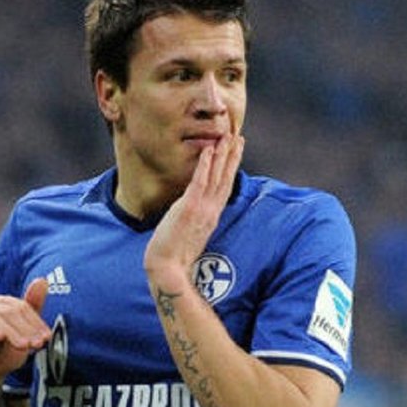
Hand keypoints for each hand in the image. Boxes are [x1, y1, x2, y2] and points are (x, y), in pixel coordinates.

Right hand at [0, 278, 50, 389]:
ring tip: (23, 345)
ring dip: (10, 331)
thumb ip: (32, 308)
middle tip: (36, 344)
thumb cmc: (4, 355)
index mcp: (0, 304)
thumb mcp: (24, 335)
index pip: (20, 306)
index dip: (35, 322)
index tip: (46, 338)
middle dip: (25, 328)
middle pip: (7, 310)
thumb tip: (42, 280)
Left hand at [144, 134, 244, 285]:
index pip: (224, 188)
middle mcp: (211, 211)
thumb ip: (194, 222)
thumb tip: (191, 216)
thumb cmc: (174, 257)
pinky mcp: (190, 208)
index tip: (236, 153)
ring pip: (216, 177)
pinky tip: (208, 149)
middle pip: (225, 179)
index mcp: (211, 217)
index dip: (231, 169)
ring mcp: (202, 209)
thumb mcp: (189, 236)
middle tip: (239, 137)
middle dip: (232, 157)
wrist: (168, 269)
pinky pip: (200, 181)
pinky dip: (205, 165)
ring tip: (227, 136)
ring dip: (222, 155)